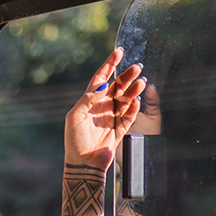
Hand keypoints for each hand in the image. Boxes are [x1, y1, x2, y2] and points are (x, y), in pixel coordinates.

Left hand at [65, 48, 146, 170]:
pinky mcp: (119, 129)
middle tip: (137, 67)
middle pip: (117, 86)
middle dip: (127, 76)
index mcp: (89, 102)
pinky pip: (129, 115)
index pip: (101, 78)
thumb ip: (88, 98)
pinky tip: (137, 100)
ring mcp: (111, 118)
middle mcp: (101, 107)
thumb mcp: (75, 116)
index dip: (109, 64)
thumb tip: (104, 83)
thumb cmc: (74, 141)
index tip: (119, 52)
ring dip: (133, 90)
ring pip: (125, 99)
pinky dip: (134, 107)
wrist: (83, 164)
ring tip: (141, 82)